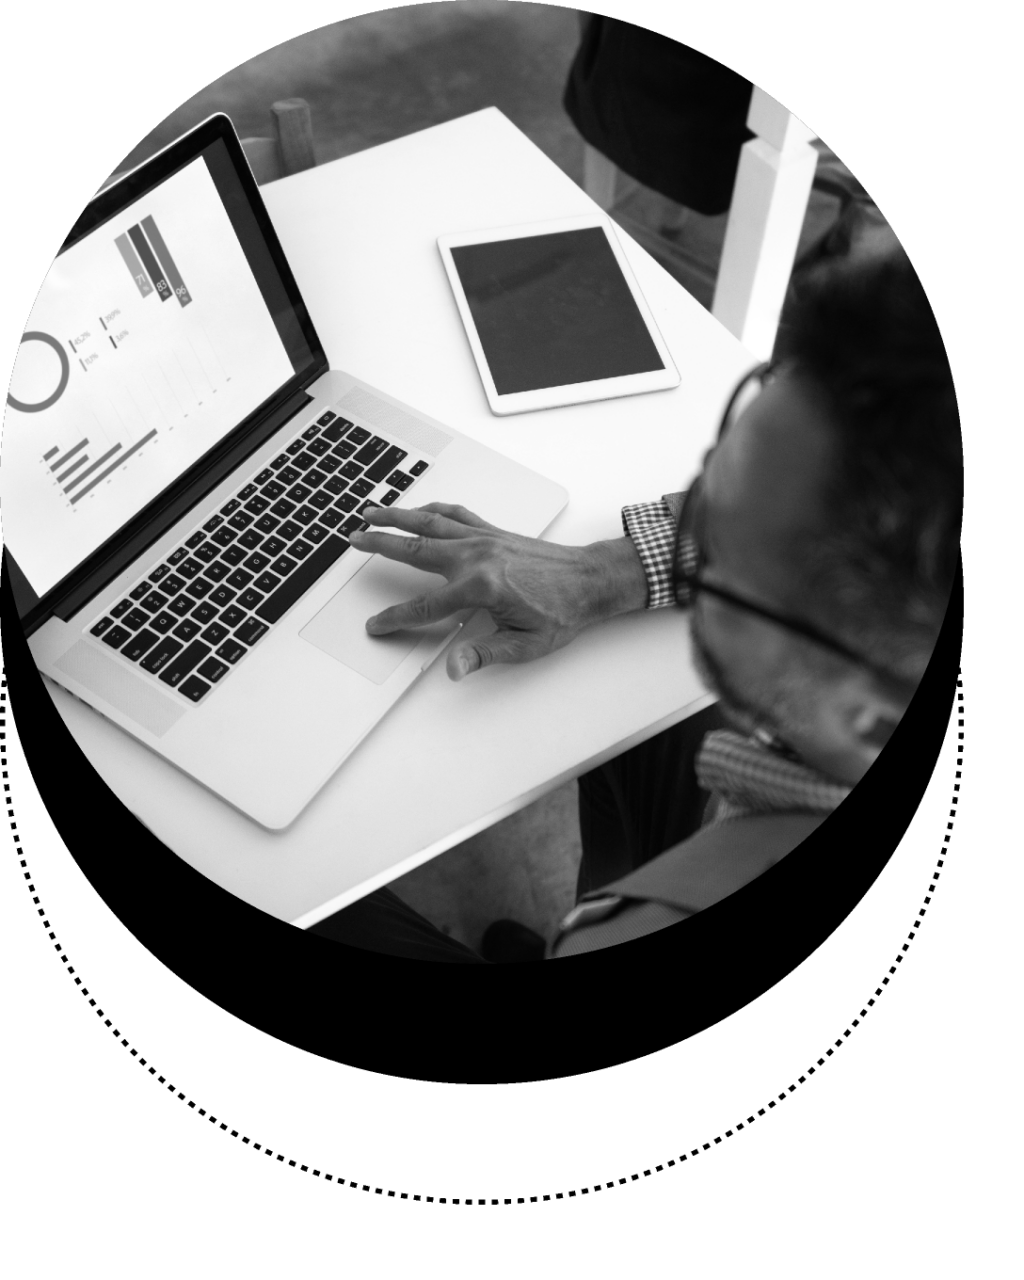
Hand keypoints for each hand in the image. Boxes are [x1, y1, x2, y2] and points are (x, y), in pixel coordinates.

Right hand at [349, 503, 647, 679]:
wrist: (591, 580)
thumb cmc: (564, 612)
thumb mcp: (525, 644)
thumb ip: (484, 654)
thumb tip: (454, 668)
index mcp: (480, 587)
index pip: (425, 607)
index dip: (396, 618)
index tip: (376, 624)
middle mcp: (477, 557)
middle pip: (415, 549)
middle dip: (380, 544)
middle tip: (354, 539)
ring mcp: (484, 539)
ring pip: (430, 523)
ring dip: (398, 516)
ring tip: (370, 511)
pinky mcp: (493, 531)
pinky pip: (456, 515)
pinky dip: (433, 510)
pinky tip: (420, 510)